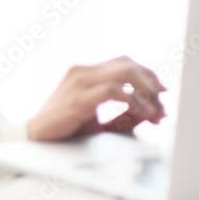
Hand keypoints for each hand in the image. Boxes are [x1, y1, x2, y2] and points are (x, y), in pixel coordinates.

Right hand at [26, 56, 166, 141]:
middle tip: (163, 100)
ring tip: (156, 110)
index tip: (161, 91)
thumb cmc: (64, 129)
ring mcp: (80, 81)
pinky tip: (143, 114)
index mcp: (85, 72)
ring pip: (124, 72)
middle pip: (127, 63)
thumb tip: (149, 113)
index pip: (123, 62)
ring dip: (146, 91)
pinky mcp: (79, 98)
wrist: (35, 137)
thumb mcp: (97, 120)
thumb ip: (122, 115)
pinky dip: (134, 102)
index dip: (146, 74)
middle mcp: (82, 71)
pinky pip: (114, 91)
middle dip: (150, 82)